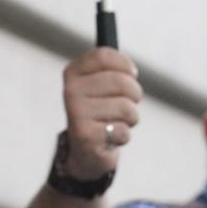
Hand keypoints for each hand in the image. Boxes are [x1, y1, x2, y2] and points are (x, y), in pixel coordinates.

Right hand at [62, 48, 141, 180]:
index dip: (124, 64)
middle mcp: (71, 91)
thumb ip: (112, 71)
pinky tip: (112, 137)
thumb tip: (131, 70)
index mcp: (73, 74)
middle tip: (130, 102)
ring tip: (120, 122)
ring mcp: (77, 114)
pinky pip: (123, 130)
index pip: (103, 56)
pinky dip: (124, 136)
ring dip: (131, 118)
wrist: (85, 151)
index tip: (132, 73)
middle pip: (120, 80)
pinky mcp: (86, 136)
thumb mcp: (100, 87)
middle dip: (135, 93)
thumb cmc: (100, 113)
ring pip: (126, 107)